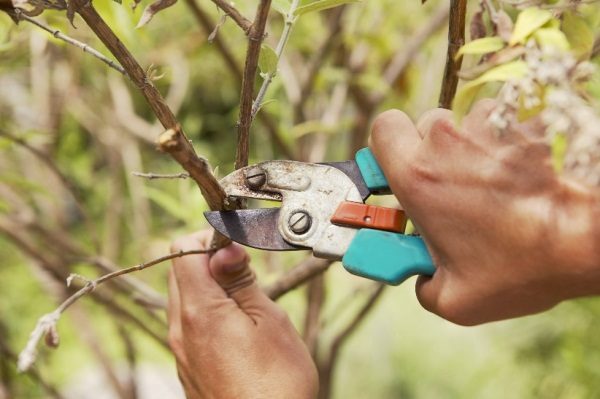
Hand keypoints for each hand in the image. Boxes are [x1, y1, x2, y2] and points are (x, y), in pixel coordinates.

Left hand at [168, 231, 317, 397]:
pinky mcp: (188, 367)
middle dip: (208, 260)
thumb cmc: (277, 383)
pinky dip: (207, 312)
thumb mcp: (269, 320)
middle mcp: (180, 329)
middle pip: (180, 272)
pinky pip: (188, 325)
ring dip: (209, 286)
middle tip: (244, 270)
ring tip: (246, 299)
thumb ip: (241, 280)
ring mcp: (181, 351)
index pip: (183, 250)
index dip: (210, 238)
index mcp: (198, 311)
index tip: (237, 246)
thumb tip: (224, 248)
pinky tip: (237, 326)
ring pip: (183, 298)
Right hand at [369, 100, 599, 324]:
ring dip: (471, 148)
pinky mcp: (525, 121)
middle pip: (425, 125)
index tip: (398, 168)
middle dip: (432, 151)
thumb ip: (421, 285)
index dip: (388, 146)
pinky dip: (505, 143)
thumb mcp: (456, 299)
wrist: (590, 236)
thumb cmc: (524, 266)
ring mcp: (489, 127)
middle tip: (448, 186)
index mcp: (419, 176)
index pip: (383, 128)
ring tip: (493, 185)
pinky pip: (503, 123)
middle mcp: (448, 142)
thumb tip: (421, 277)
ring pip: (466, 123)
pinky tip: (520, 175)